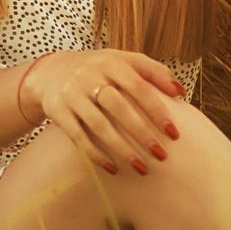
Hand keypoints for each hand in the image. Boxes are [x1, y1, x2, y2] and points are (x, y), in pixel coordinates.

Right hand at [23, 49, 186, 174]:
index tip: (174, 133)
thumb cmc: (98, 70)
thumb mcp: (123, 61)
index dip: (157, 110)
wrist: (50, 72)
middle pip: (118, 107)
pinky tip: (113, 168)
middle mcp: (89, 76)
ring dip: (121, 148)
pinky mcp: (58, 110)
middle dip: (142, 132)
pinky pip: (78, 136)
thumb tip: (180, 92)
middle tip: (161, 155)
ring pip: (98, 125)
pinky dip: (95, 154)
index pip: (138, 86)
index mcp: (110, 62)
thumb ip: (152, 71)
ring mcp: (72, 94)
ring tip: (141, 168)